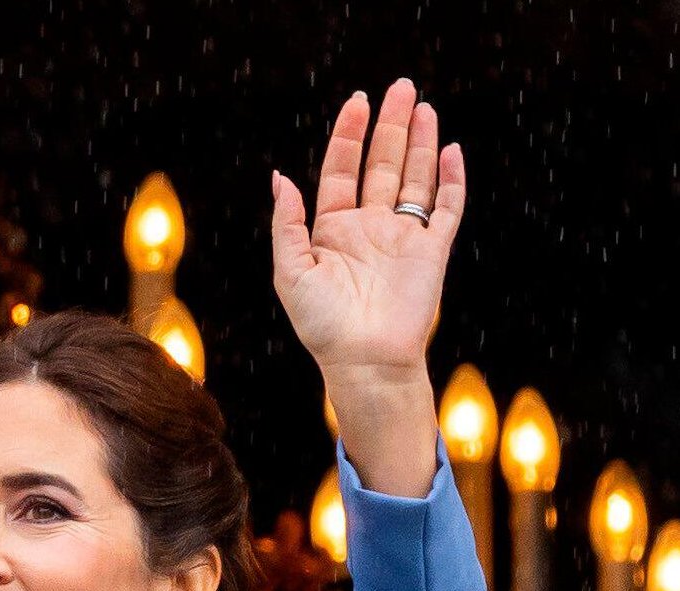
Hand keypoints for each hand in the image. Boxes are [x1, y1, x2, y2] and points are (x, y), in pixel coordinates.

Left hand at [272, 78, 462, 386]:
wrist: (366, 361)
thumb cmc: (324, 326)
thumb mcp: (291, 272)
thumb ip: (286, 224)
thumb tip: (280, 177)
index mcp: (334, 231)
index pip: (341, 170)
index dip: (349, 135)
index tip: (358, 101)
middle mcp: (370, 229)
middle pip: (382, 164)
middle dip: (391, 125)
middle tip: (401, 88)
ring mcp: (403, 239)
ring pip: (414, 178)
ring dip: (420, 142)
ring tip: (424, 106)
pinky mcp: (432, 252)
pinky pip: (446, 208)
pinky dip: (451, 179)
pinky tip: (450, 150)